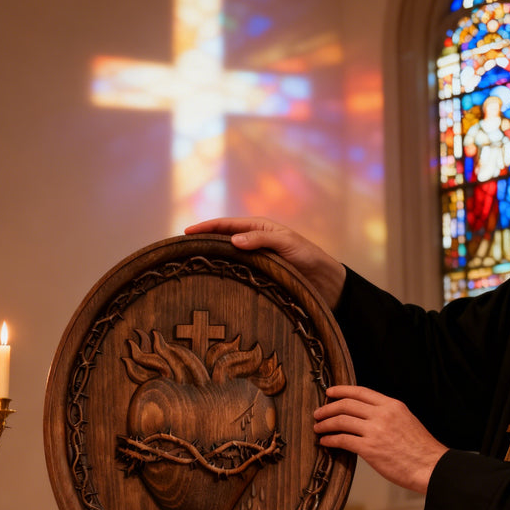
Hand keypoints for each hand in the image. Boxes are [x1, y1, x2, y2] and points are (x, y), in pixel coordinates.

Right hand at [184, 217, 345, 308]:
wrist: (327, 284)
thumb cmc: (309, 258)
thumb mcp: (287, 244)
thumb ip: (262, 240)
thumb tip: (234, 240)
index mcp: (259, 228)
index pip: (226, 225)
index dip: (205, 227)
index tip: (186, 233)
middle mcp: (254, 243)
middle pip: (222, 240)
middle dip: (203, 242)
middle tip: (181, 250)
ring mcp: (255, 261)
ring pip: (227, 258)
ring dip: (212, 260)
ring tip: (191, 267)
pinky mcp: (259, 278)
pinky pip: (236, 275)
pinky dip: (224, 276)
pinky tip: (213, 284)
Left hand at [313, 385, 447, 493]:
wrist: (432, 467)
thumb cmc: (421, 449)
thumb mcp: (406, 420)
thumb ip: (387, 414)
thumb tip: (365, 415)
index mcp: (392, 405)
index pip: (360, 391)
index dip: (341, 390)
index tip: (330, 392)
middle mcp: (382, 414)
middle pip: (346, 404)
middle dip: (328, 408)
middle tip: (318, 413)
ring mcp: (375, 431)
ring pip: (341, 421)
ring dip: (325, 424)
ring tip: (318, 428)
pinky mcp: (369, 449)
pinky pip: (342, 440)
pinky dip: (330, 440)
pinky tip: (325, 442)